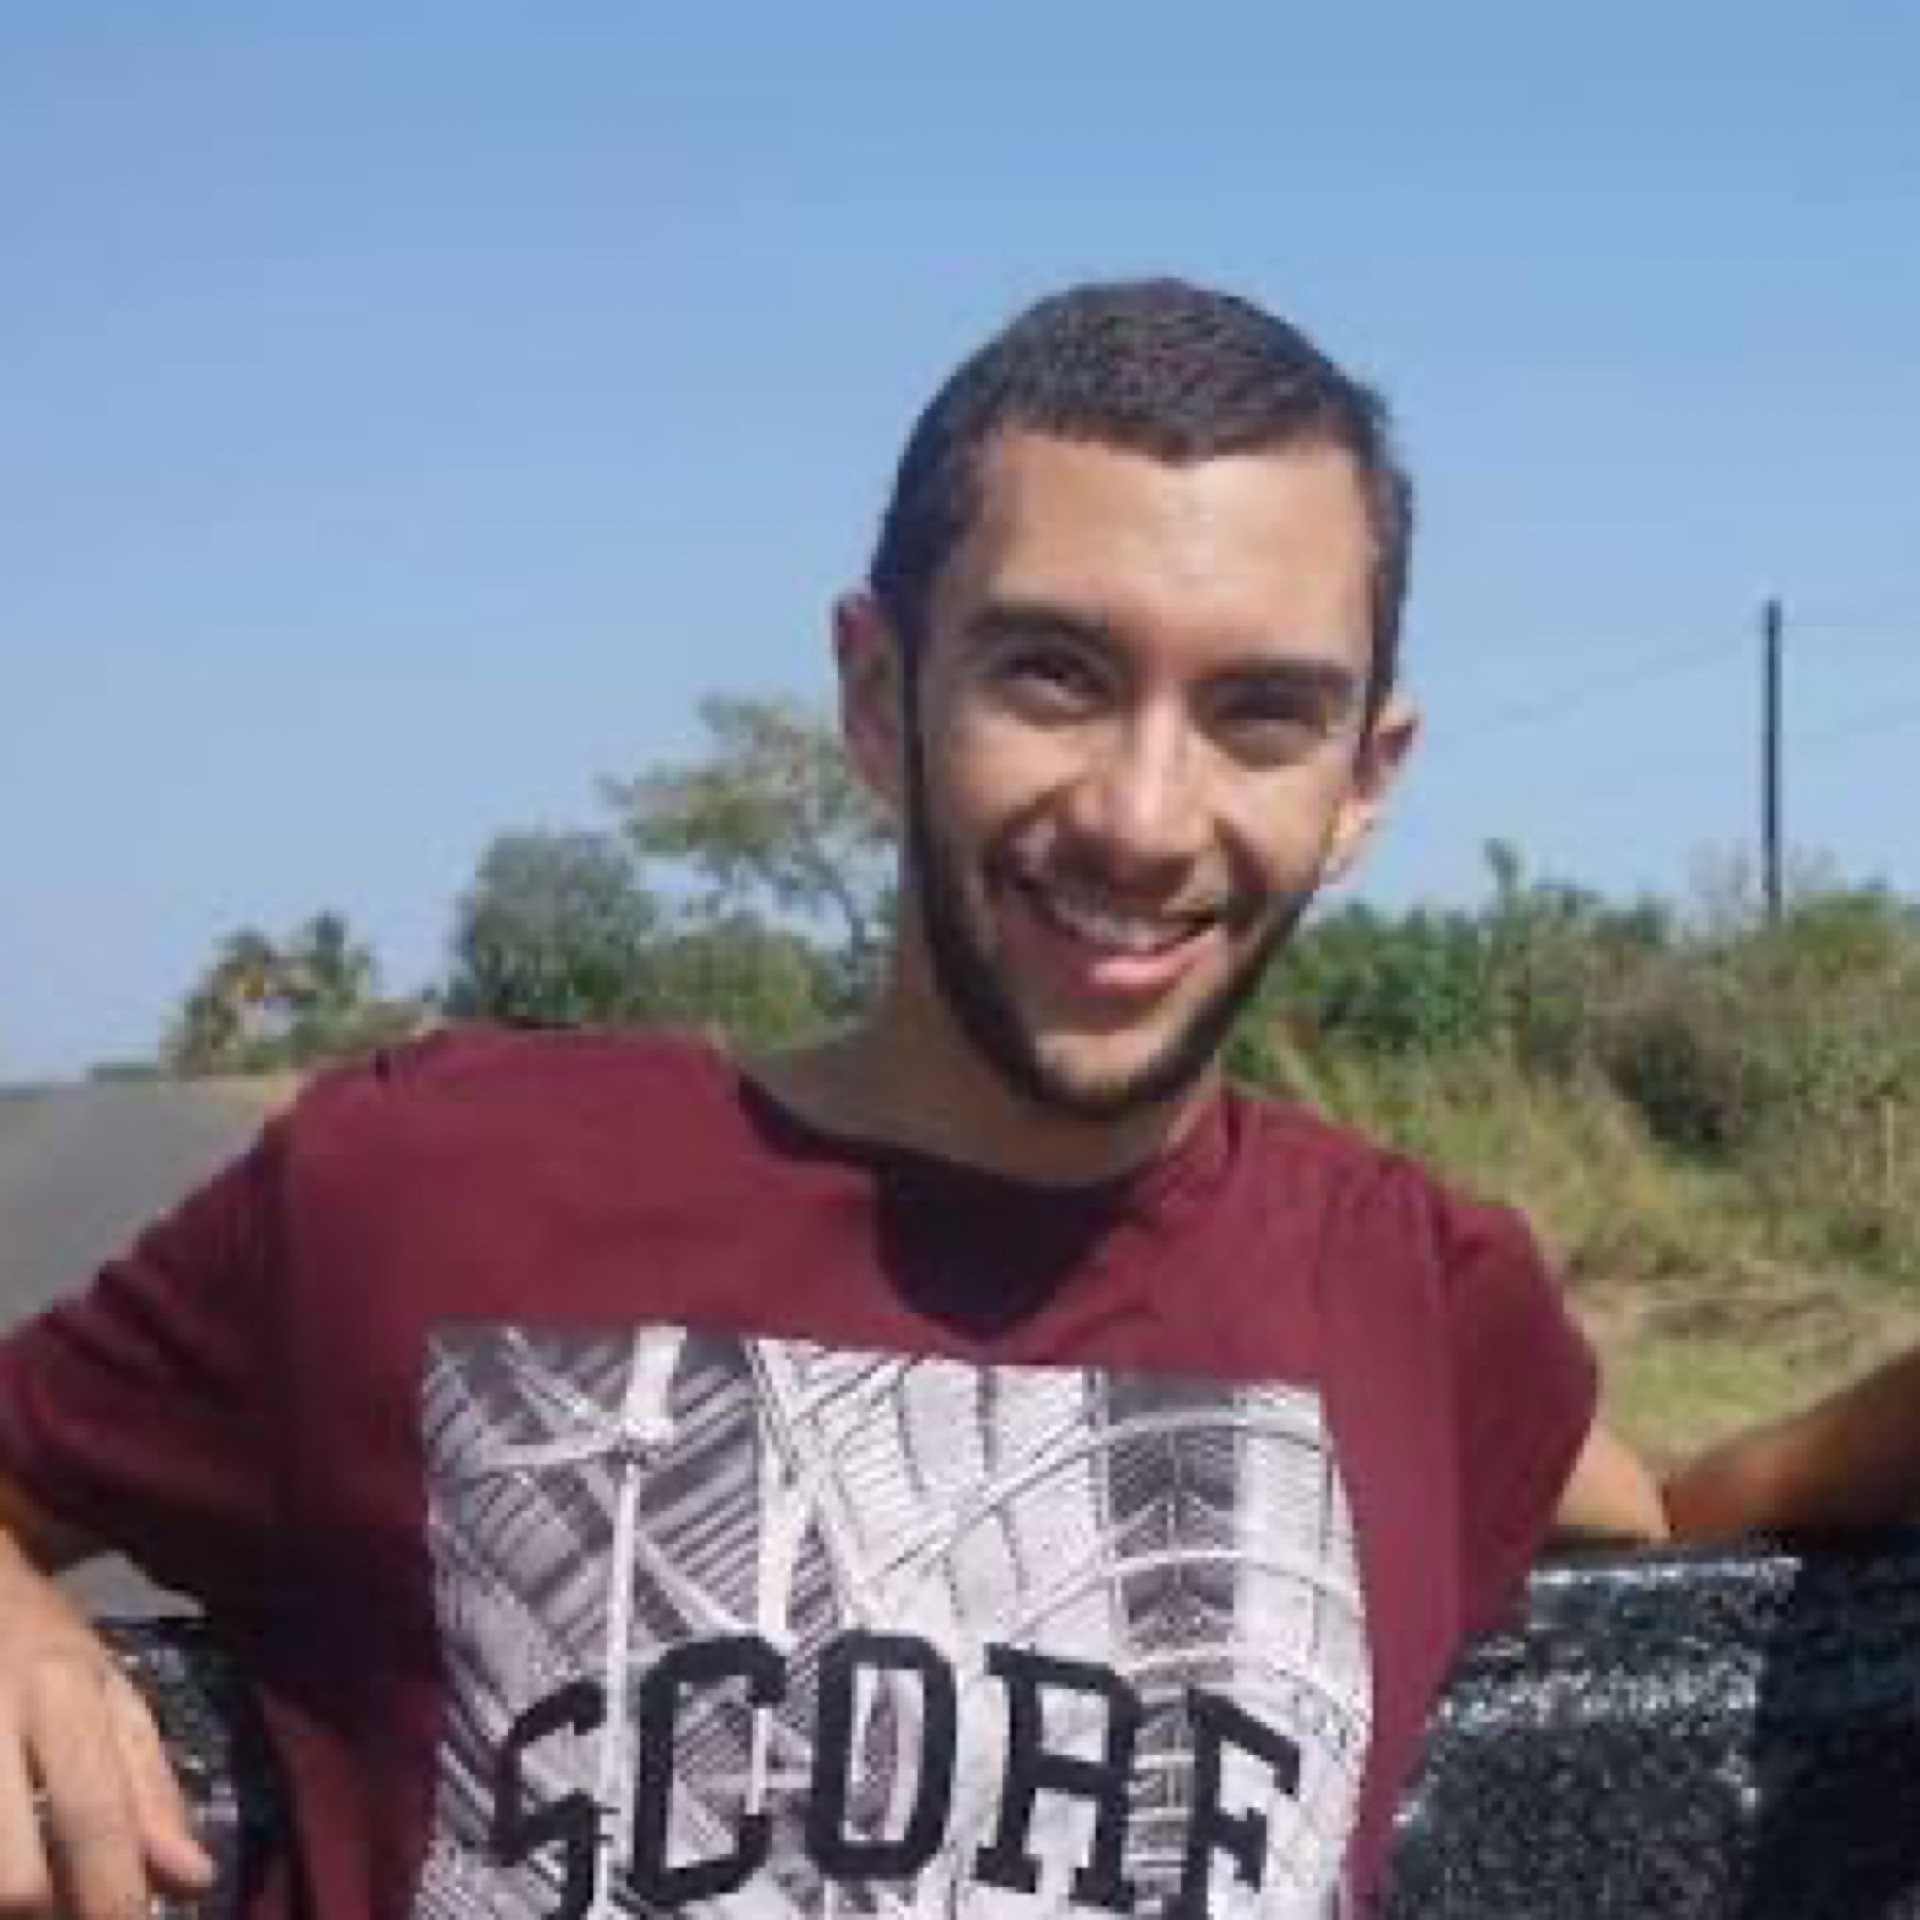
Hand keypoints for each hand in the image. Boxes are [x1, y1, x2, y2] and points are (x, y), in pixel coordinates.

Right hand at [0, 1539, 213, 1918]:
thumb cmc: (39, 1645)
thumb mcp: (110, 1692)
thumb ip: (149, 1786)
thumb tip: (191, 1879)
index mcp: (62, 1698)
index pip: (94, 1814)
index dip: (112, 1895)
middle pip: (13, 1877)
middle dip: (45, 1917)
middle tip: (74, 1915)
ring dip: (10, 1901)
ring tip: (37, 1898)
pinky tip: (9, 1879)